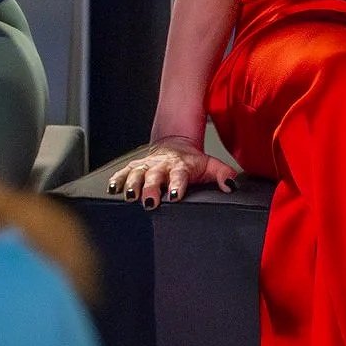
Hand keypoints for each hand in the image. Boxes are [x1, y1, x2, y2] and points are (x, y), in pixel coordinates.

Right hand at [109, 135, 238, 206]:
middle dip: (150, 188)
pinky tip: (113, 189)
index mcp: (180, 166)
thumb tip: (232, 186)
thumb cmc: (192, 161)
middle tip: (149, 201)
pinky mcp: (135, 166)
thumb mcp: (210, 166)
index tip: (175, 195)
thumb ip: (223, 175)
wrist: (175, 145)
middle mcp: (161, 165)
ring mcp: (146, 165)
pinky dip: (117, 179)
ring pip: (136, 174)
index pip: (179, 175)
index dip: (177, 185)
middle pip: (154, 176)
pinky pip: (123, 172)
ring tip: (129, 196)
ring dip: (132, 185)